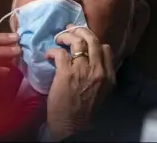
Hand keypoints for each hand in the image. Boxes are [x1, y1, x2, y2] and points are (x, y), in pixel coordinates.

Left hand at [45, 24, 115, 140]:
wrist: (73, 125)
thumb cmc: (84, 110)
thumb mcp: (100, 90)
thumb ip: (98, 74)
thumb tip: (88, 59)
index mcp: (108, 74)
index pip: (104, 48)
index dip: (92, 40)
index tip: (82, 38)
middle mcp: (98, 69)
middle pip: (92, 40)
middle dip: (79, 31)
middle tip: (68, 29)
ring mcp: (82, 70)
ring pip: (77, 42)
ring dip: (65, 36)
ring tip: (58, 39)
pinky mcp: (66, 73)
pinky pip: (60, 52)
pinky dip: (52, 51)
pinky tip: (48, 55)